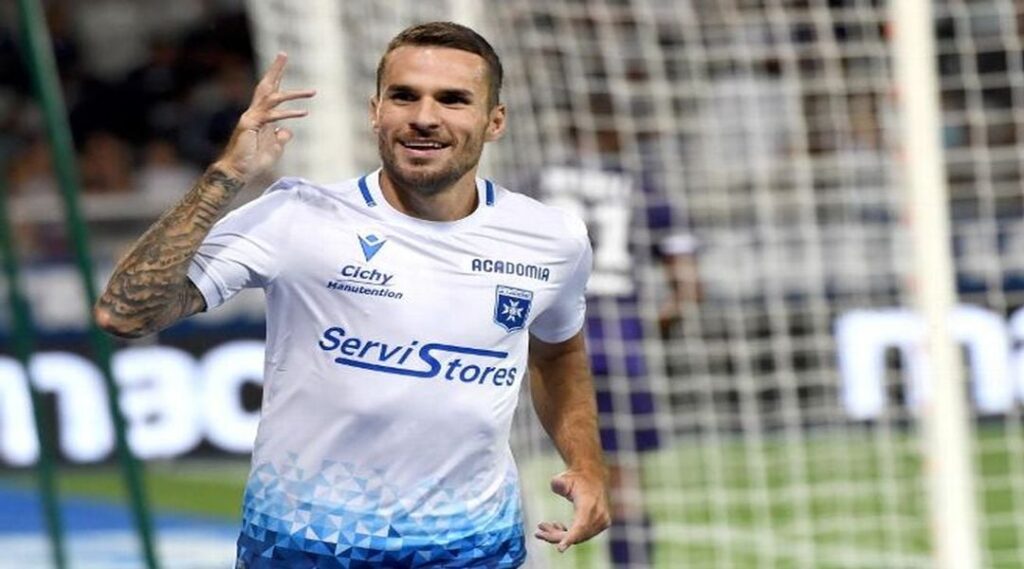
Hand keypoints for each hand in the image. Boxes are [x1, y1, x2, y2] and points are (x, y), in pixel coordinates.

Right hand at [214, 52, 315, 182]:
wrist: (238, 172)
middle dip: (275, 70)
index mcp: (261, 117)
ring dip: (294, 94)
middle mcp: (255, 113)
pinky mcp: (252, 124)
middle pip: (266, 86)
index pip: (269, 93)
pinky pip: (273, 116)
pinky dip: (288, 114)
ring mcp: (252, 117)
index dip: (277, 78)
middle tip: (283, 54)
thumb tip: (287, 131)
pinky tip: (304, 113)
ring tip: (312, 92)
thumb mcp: (274, 149)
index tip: (283, 64)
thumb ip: (281, 138)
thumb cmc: (253, 162)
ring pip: (273, 98)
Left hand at [534, 469, 610, 552]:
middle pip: (576, 534)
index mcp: (589, 503)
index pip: (580, 525)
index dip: (570, 537)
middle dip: (555, 537)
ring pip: (578, 537)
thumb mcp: (564, 478)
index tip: (560, 549)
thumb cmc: (575, 478)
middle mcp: (598, 514)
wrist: (593, 477)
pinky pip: (583, 535)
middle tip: (538, 533)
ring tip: (543, 526)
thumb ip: (558, 483)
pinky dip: (569, 534)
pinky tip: (556, 526)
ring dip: (560, 535)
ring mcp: (602, 521)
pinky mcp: (601, 525)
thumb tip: (556, 485)